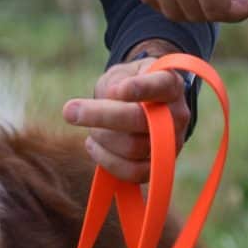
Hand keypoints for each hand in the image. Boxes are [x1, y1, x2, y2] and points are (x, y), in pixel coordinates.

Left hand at [62, 40, 190, 182]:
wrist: (142, 108)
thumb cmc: (127, 87)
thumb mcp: (121, 75)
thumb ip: (115, 83)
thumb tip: (109, 99)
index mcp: (170, 85)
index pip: (160, 85)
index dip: (140, 89)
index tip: (117, 90)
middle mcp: (177, 115)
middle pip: (139, 120)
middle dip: (101, 116)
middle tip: (70, 111)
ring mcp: (171, 144)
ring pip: (132, 147)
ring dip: (101, 137)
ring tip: (90, 130)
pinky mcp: (159, 166)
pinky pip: (133, 173)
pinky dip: (106, 160)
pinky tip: (93, 145)